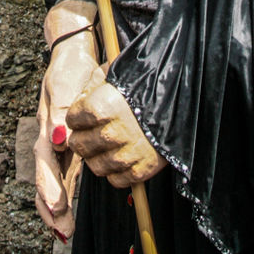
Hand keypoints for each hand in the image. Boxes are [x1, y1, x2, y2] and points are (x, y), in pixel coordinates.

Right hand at [35, 19, 99, 241]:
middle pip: (45, 177)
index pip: (44, 161)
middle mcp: (49, 138)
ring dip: (57, 206)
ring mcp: (57, 143)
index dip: (48, 185)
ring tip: (64, 231)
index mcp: (47, 126)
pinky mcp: (69, 144)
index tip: (55, 207)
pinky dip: (65, 194)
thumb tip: (58, 139)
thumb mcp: (65, 85)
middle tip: (61, 231)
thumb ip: (61, 113)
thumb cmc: (69, 69)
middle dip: (51, 206)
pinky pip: (64, 174)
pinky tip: (68, 212)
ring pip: (53, 180)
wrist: (73, 56)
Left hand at [66, 66, 167, 188]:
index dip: (77, 116)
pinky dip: (115, 171)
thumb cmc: (145, 84)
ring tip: (106, 146)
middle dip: (82, 138)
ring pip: (95, 166)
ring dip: (97, 157)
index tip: (83, 115)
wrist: (180, 100)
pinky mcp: (140, 170)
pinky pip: (115, 179)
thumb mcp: (116, 74)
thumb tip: (80, 99)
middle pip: (79, 145)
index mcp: (100, 106)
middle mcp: (110, 133)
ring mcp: (125, 154)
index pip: (72, 119)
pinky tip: (120, 157)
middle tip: (90, 133)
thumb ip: (94, 86)